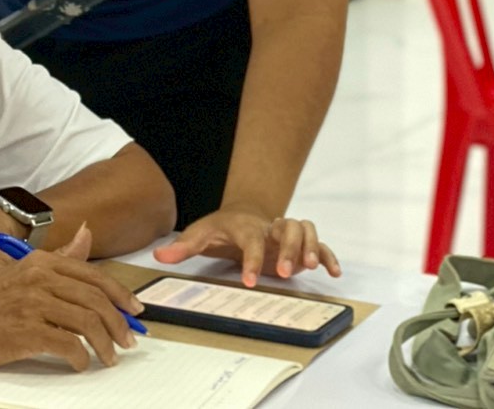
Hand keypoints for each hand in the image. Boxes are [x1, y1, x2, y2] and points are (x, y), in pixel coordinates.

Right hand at [0, 225, 144, 370]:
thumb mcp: (24, 270)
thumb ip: (59, 257)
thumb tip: (86, 234)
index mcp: (42, 262)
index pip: (93, 275)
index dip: (120, 294)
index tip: (135, 310)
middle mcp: (40, 278)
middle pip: (95, 299)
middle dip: (118, 322)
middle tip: (128, 340)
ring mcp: (33, 304)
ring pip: (87, 322)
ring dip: (105, 343)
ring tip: (110, 356)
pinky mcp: (27, 331)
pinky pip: (68, 345)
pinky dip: (81, 357)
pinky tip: (81, 363)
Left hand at [153, 207, 340, 286]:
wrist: (240, 213)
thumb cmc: (220, 228)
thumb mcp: (200, 235)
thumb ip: (183, 247)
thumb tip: (160, 255)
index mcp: (244, 226)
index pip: (250, 239)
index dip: (250, 259)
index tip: (248, 281)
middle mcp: (268, 227)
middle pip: (284, 228)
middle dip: (286, 249)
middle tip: (283, 273)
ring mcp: (284, 233)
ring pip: (304, 228)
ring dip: (308, 246)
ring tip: (310, 267)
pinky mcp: (298, 242)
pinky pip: (318, 243)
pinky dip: (328, 255)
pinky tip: (333, 272)